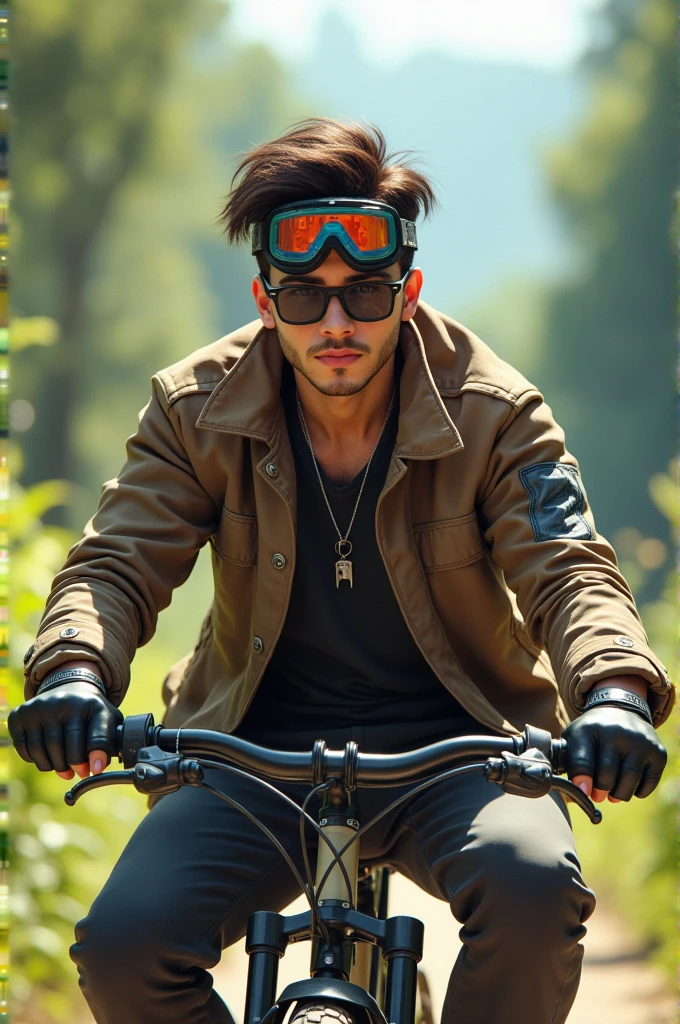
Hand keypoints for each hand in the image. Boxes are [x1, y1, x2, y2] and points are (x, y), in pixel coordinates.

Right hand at [8, 681, 122, 779]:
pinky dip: (35, 760)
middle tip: (80, 772)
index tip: (95, 771)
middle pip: (67, 747)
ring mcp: (40, 707)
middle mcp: (64, 702)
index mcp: (93, 704)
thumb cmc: (90, 713)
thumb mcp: (107, 720)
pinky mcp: (20, 715)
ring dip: (54, 766)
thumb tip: (97, 768)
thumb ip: (109, 743)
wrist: (68, 689)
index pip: (97, 734)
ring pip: (43, 750)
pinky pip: (25, 749)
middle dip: (74, 766)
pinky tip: (47, 756)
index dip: (98, 754)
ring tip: (64, 768)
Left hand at [563, 706, 665, 802]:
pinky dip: (638, 792)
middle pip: (607, 776)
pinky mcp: (657, 752)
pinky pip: (648, 784)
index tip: (583, 792)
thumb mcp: (575, 736)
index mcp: (589, 729)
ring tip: (612, 793)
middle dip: (600, 791)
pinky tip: (629, 785)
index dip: (582, 780)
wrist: (621, 710)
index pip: (583, 760)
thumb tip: (578, 791)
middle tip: (598, 795)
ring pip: (629, 782)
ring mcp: (640, 742)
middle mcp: (617, 733)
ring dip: (618, 794)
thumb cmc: (593, 732)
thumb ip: (570, 762)